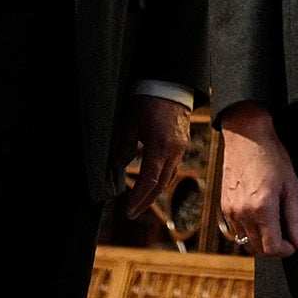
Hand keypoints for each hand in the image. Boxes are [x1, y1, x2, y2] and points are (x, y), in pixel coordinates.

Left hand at [115, 95, 191, 220]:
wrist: (170, 83)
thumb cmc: (148, 99)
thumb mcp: (130, 123)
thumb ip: (124, 148)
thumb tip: (116, 170)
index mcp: (161, 146)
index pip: (149, 181)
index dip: (138, 198)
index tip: (128, 211)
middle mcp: (174, 150)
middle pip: (162, 184)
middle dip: (146, 201)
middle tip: (131, 213)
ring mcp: (181, 147)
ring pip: (169, 177)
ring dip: (155, 191)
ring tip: (140, 201)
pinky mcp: (182, 142)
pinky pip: (172, 167)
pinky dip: (161, 178)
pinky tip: (151, 181)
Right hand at [218, 103, 297, 257]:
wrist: (247, 138)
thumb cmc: (272, 157)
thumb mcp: (292, 186)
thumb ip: (296, 218)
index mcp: (262, 208)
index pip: (272, 248)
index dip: (286, 250)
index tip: (294, 244)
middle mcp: (243, 214)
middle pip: (258, 249)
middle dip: (275, 247)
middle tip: (287, 234)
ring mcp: (230, 212)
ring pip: (246, 243)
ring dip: (261, 241)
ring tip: (274, 223)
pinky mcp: (224, 208)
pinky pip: (237, 231)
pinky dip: (250, 231)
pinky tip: (260, 216)